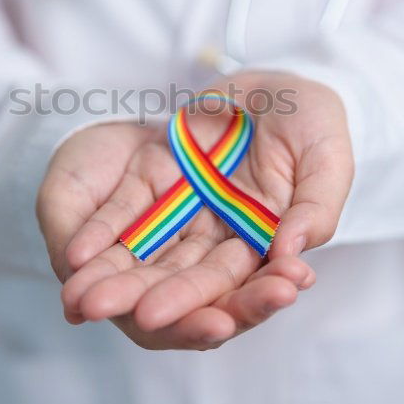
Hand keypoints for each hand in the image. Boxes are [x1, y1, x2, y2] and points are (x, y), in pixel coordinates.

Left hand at [36, 72, 353, 348]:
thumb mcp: (327, 157)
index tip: (188, 321)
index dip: (211, 304)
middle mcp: (219, 240)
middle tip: (115, 315)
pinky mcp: (155, 183)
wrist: (274, 81)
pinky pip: (125, 215)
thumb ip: (317, 207)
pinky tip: (75, 256)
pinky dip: (101, 234)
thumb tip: (292, 253)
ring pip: (147, 257)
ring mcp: (185, 214)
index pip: (237, 286)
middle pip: (183, 280)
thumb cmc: (313, 120)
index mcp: (264, 245)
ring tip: (81, 302)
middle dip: (151, 302)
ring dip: (115, 281)